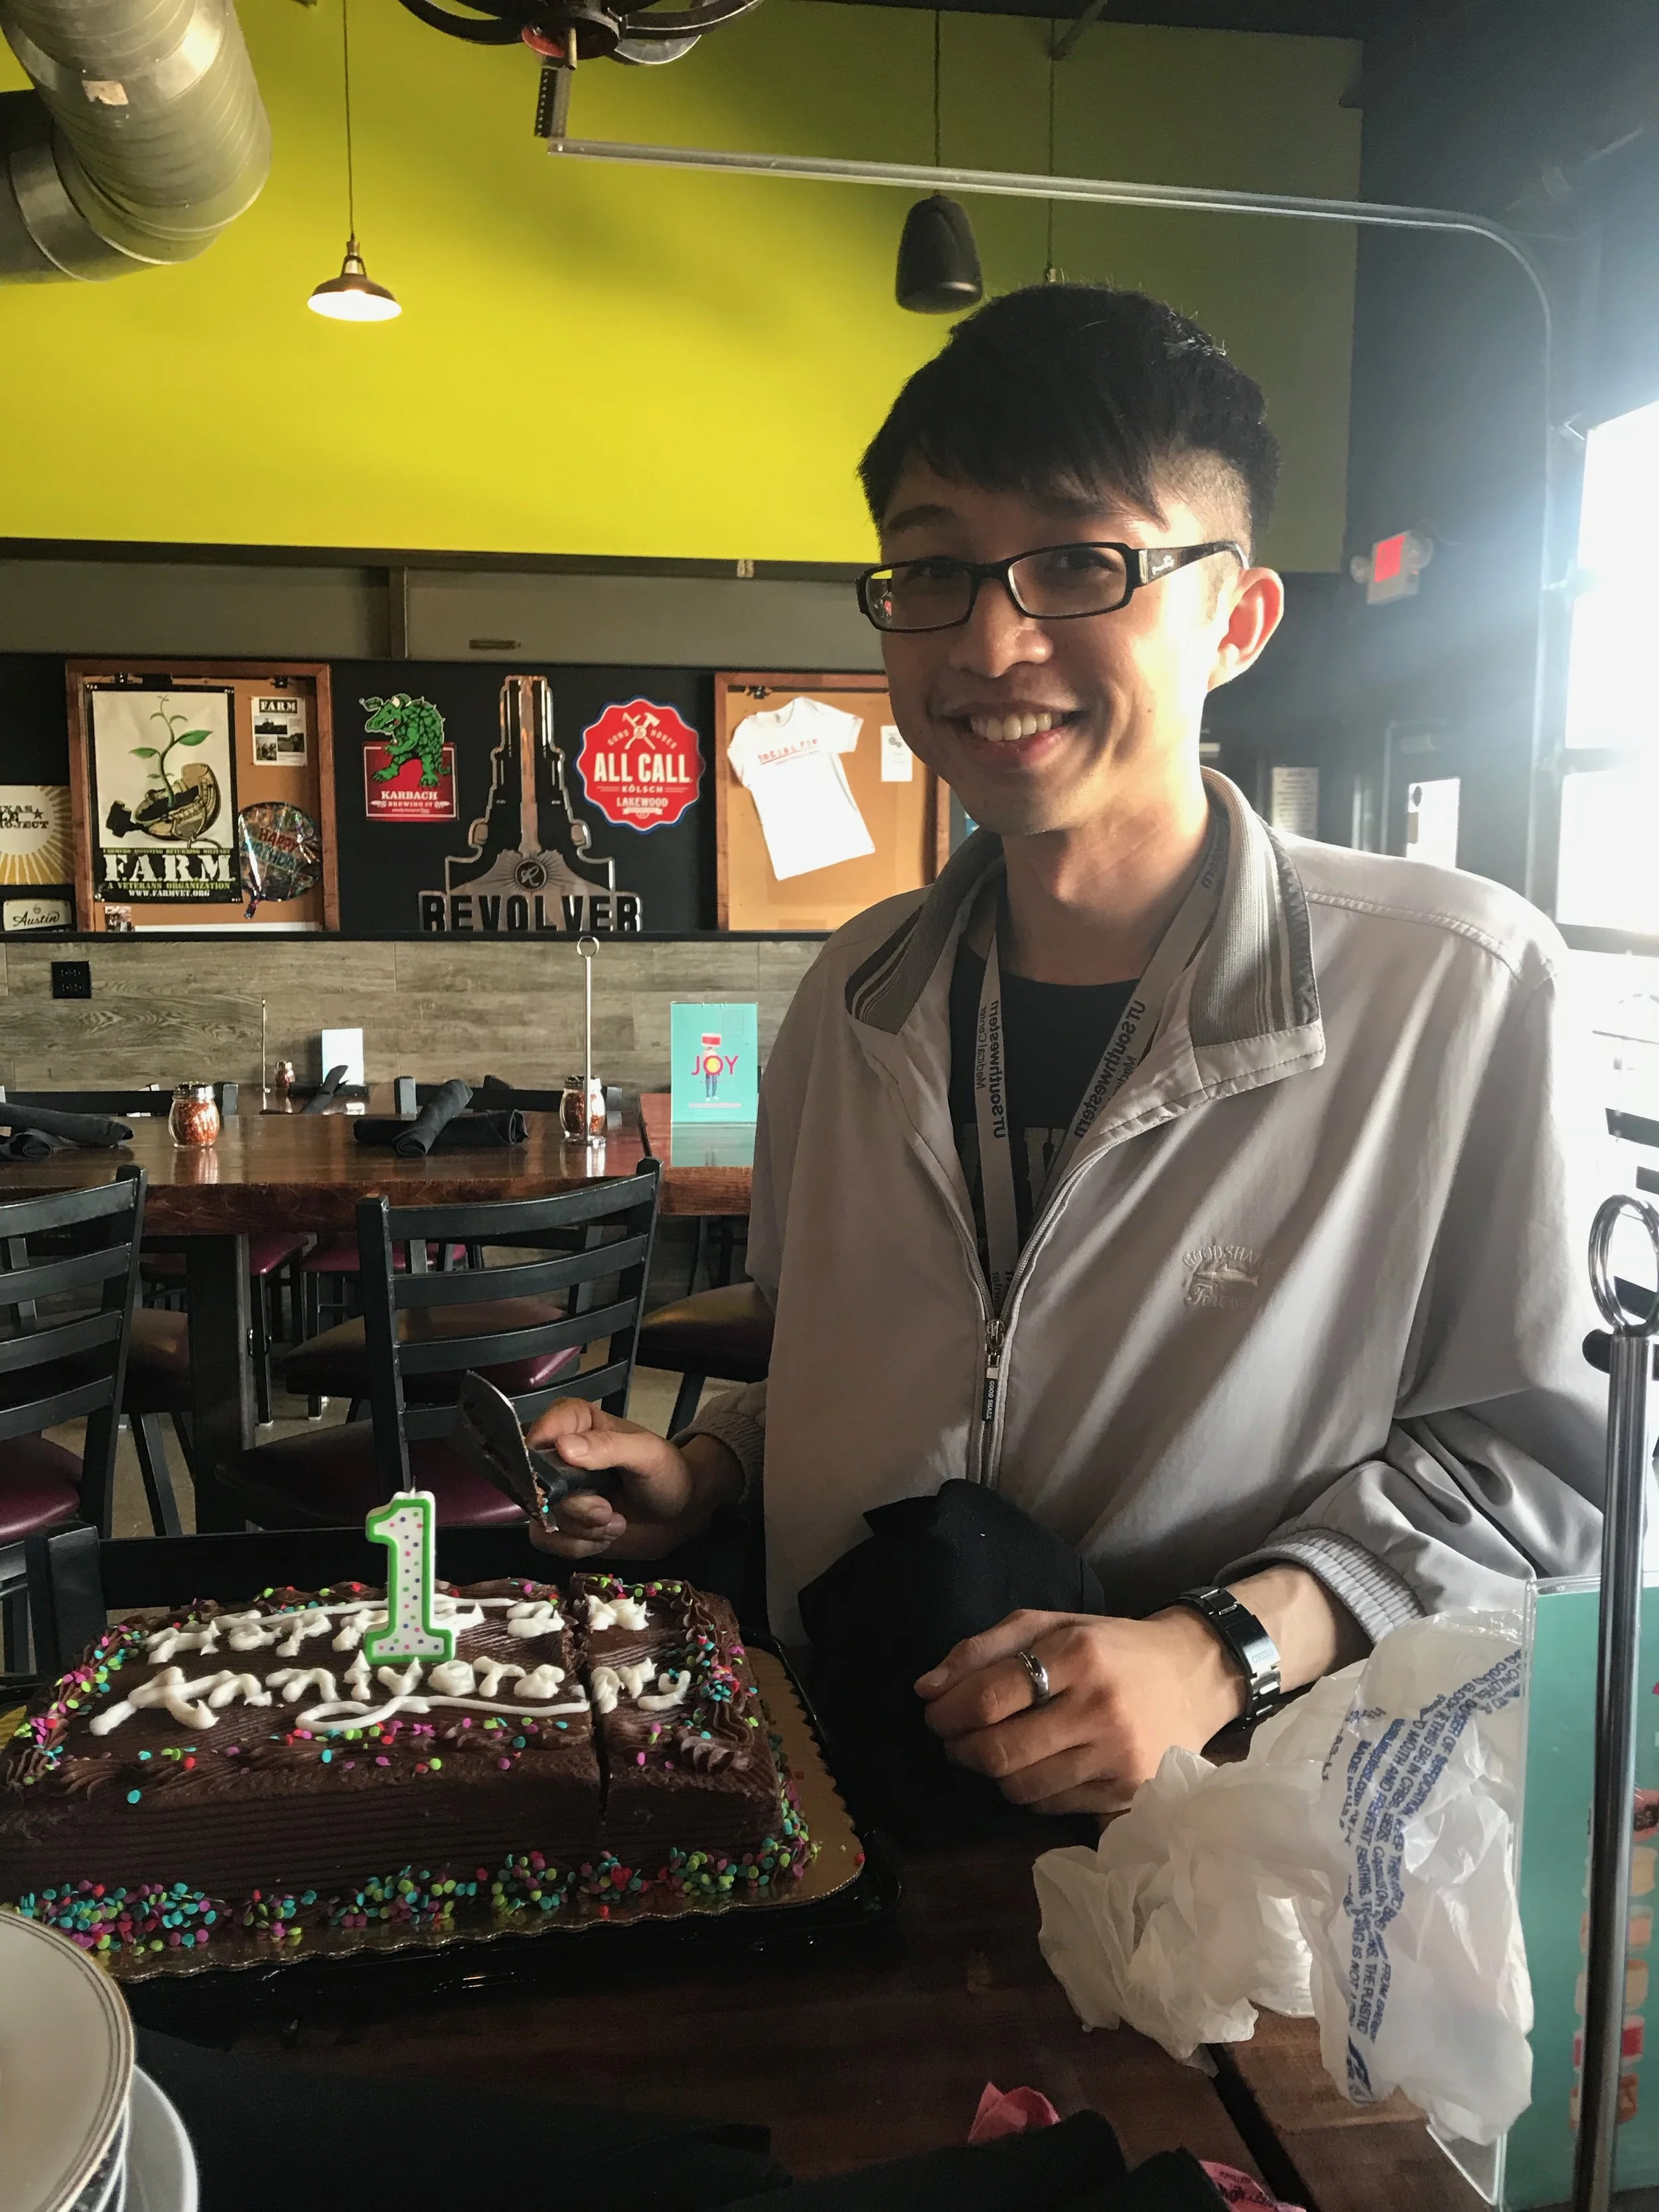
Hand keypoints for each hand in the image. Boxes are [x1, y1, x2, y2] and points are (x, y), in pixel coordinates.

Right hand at [522, 1401, 737, 1558]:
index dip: (544, 1454)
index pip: (541, 1428)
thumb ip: (609, 1447)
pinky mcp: (559, 1523)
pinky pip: (546, 1540)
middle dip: (576, 1506)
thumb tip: (564, 1447)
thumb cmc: (667, 1474)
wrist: (679, 1516)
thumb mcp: (647, 1454)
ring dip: (582, 1529)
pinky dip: (578, 1545)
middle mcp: (560, 1455)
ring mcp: (557, 1492)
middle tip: (608, 1511)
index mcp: (578, 1424)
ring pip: (542, 1516)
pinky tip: (604, 1536)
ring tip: (615, 1522)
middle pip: (539, 1483)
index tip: (568, 1476)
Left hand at [915, 1606, 1246, 1817]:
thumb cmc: (1109, 1647)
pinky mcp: (1129, 1794)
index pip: (989, 1697)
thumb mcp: (1050, 1624)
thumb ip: (983, 1649)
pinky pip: (1052, 1808)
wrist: (1193, 1675)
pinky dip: (1031, 1791)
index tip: (935, 1713)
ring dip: (994, 1773)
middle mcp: (1099, 1708)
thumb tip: (927, 1688)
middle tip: (955, 1738)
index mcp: (1077, 1654)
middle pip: (999, 1751)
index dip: (947, 1712)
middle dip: (960, 1748)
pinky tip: (1038, 1766)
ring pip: (1021, 1788)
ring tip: (996, 1750)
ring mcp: (1117, 1758)